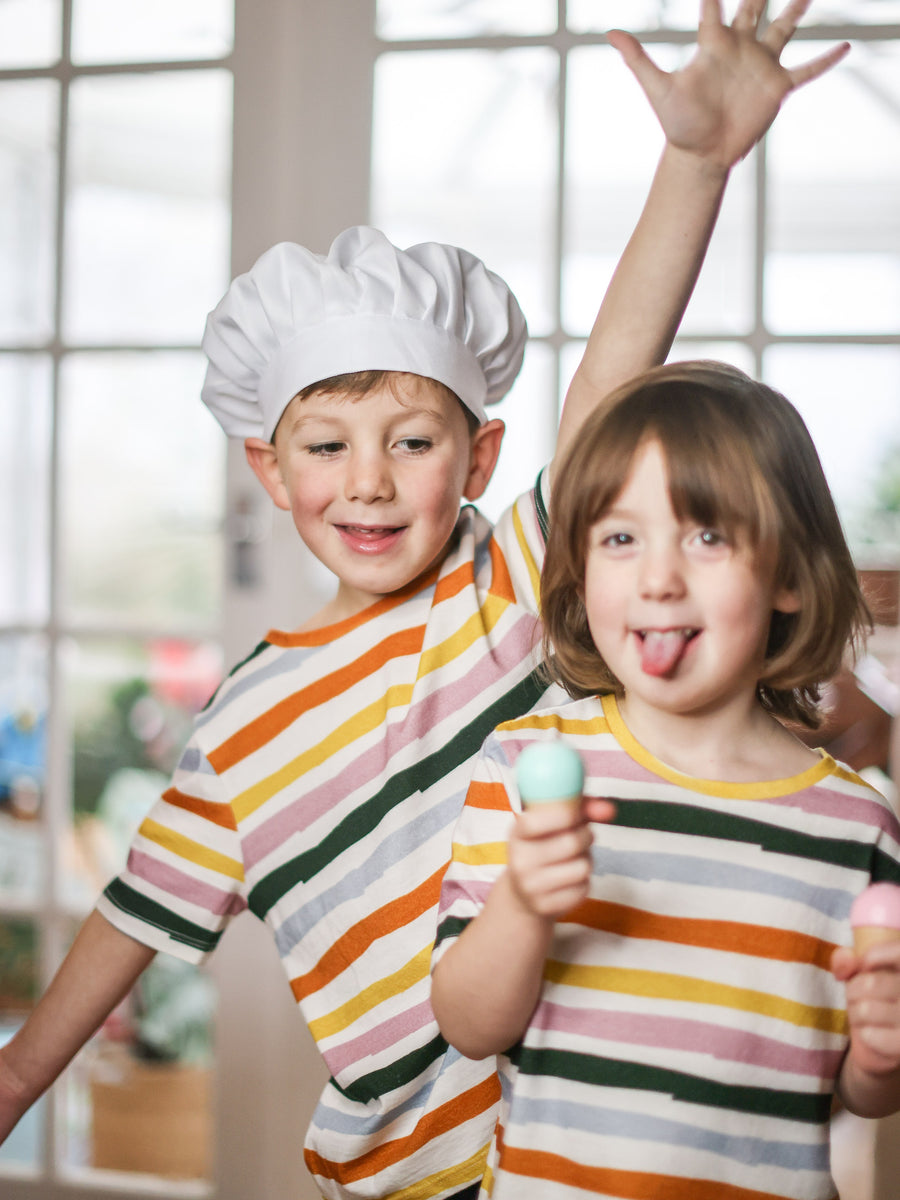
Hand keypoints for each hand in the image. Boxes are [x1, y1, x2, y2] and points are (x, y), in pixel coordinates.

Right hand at [506, 797, 614, 920]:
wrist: (523, 893)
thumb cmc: (543, 847)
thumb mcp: (551, 823)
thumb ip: (580, 808)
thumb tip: (608, 809)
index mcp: (517, 834)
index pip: (534, 822)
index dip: (564, 815)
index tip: (577, 813)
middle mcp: (520, 861)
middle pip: (570, 843)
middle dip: (586, 836)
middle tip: (583, 835)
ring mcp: (531, 886)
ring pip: (582, 867)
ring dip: (587, 860)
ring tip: (575, 859)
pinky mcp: (545, 906)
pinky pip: (583, 889)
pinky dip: (584, 882)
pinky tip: (571, 879)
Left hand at [607, 0, 849, 170]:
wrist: (700, 155)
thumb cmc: (677, 124)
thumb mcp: (657, 88)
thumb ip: (638, 58)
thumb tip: (610, 33)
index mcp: (713, 45)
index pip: (715, 6)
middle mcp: (740, 48)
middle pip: (754, 7)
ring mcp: (760, 66)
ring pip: (784, 29)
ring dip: (796, 10)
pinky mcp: (777, 88)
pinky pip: (807, 71)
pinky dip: (826, 61)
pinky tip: (845, 49)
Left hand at [832, 942, 899, 1075]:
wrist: (884, 1045)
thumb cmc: (874, 1000)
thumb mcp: (859, 974)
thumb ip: (847, 960)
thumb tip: (846, 964)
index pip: (898, 952)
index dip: (878, 954)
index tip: (865, 964)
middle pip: (871, 983)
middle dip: (852, 991)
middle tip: (857, 998)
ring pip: (866, 1010)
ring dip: (855, 1014)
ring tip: (864, 1017)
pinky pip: (870, 1035)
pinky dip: (864, 1034)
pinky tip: (873, 1034)